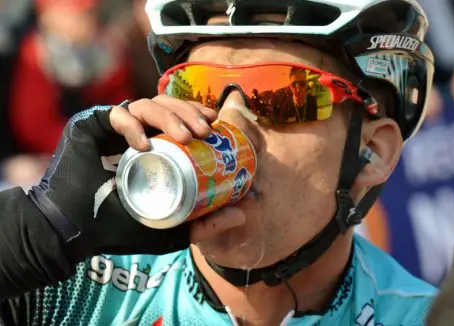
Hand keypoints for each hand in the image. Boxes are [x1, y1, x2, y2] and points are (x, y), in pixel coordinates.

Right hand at [29, 95, 242, 260]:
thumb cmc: (120, 229)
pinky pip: (114, 115)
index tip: (214, 124)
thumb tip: (243, 215)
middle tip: (205, 130)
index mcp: (151, 146)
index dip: (196, 113)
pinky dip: (130, 126)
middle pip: (165, 105)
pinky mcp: (90, 127)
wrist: (75, 234)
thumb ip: (204, 224)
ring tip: (185, 137)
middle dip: (188, 112)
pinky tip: (144, 144)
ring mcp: (112, 129)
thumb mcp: (171, 228)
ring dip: (168, 115)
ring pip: (145, 104)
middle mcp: (133, 133)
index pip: (176, 118)